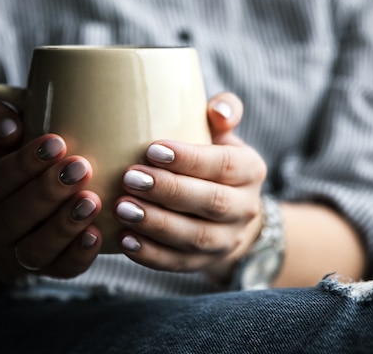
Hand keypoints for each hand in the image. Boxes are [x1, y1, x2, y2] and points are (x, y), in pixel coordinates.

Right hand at [0, 103, 101, 282]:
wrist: (8, 228)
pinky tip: (98, 233)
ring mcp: (16, 259)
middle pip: (12, 219)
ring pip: (35, 250)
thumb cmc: (14, 175)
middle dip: (48, 192)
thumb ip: (0, 128)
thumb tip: (9, 123)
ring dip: (65, 225)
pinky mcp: (47, 273)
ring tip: (93, 200)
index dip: (22, 164)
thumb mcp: (1, 149)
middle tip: (81, 168)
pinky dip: (79, 254)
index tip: (57, 142)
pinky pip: (62, 271)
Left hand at [113, 92, 267, 284]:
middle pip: (211, 202)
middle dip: (169, 190)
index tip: (152, 149)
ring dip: (157, 224)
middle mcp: (245, 208)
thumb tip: (218, 109)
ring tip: (122, 208)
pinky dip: (151, 255)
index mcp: (250, 170)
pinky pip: (179, 263)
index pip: (224, 164)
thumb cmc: (213, 163)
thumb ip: (223, 113)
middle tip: (130, 177)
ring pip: (196, 237)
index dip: (190, 159)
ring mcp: (227, 240)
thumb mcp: (223, 136)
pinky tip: (125, 240)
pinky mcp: (205, 263)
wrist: (228, 215)